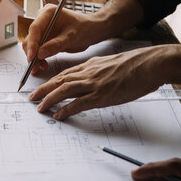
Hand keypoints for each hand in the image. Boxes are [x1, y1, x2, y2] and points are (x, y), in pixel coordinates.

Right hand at [23, 5, 103, 74]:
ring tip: (42, 66)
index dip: (32, 43)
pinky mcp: (45, 40)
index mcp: (48, 13)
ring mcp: (43, 31)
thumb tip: (40, 54)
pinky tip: (43, 65)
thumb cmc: (84, 28)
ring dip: (35, 58)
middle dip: (32, 53)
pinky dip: (39, 59)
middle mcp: (42, 21)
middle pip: (31, 38)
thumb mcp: (71, 36)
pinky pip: (38, 51)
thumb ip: (56, 45)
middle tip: (35, 66)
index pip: (35, 29)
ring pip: (32, 46)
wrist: (91, 31)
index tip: (32, 56)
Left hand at [29, 46, 163, 119]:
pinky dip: (66, 109)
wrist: (150, 64)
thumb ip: (100, 71)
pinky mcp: (102, 95)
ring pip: (64, 90)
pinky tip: (58, 115)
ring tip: (39, 107)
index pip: (65, 74)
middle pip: (59, 81)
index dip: (51, 82)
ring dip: (49, 99)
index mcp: (91, 66)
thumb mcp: (112, 65)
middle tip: (31, 98)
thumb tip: (94, 81)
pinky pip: (79, 103)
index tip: (41, 88)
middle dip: (43, 90)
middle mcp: (89, 73)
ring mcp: (94, 84)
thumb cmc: (136, 65)